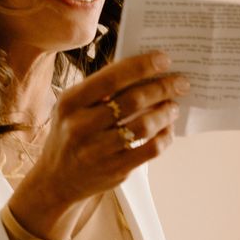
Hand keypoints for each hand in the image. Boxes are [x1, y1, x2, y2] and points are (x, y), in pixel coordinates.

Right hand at [10, 52, 187, 239]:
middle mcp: (81, 126)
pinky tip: (168, 129)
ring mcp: (98, 150)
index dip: (142, 66)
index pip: (111, 78)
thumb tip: (142, 67)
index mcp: (70, 102)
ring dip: (166, 113)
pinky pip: (151, 150)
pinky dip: (165, 137)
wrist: (58, 180)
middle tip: (181, 83)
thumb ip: (99, 89)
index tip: (165, 59)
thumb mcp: (72, 108)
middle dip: (163, 88)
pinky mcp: (116, 170)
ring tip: (174, 106)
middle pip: (133, 100)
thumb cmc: (71, 133)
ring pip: (145, 126)